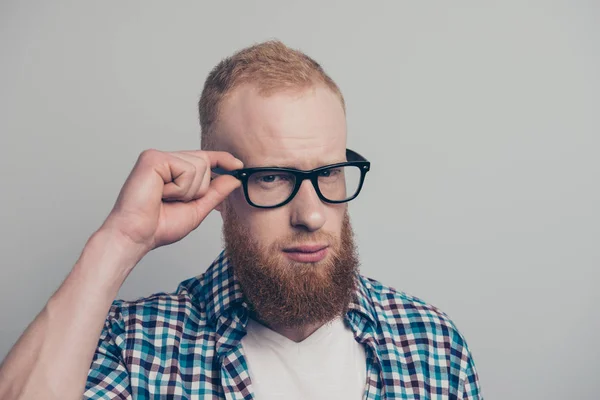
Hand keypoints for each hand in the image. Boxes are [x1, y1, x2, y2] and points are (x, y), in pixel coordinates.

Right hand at [100, 149, 242, 257]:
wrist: (137, 236)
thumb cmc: (160, 226)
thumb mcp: (197, 209)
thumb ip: (215, 193)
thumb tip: (234, 178)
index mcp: (173, 170)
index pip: (203, 158)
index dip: (222, 159)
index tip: (238, 164)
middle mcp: (166, 159)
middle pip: (205, 162)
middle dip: (198, 189)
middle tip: (174, 201)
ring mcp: (158, 156)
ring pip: (198, 166)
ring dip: (188, 191)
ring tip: (166, 198)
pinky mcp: (153, 158)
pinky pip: (186, 169)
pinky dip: (179, 189)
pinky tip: (161, 194)